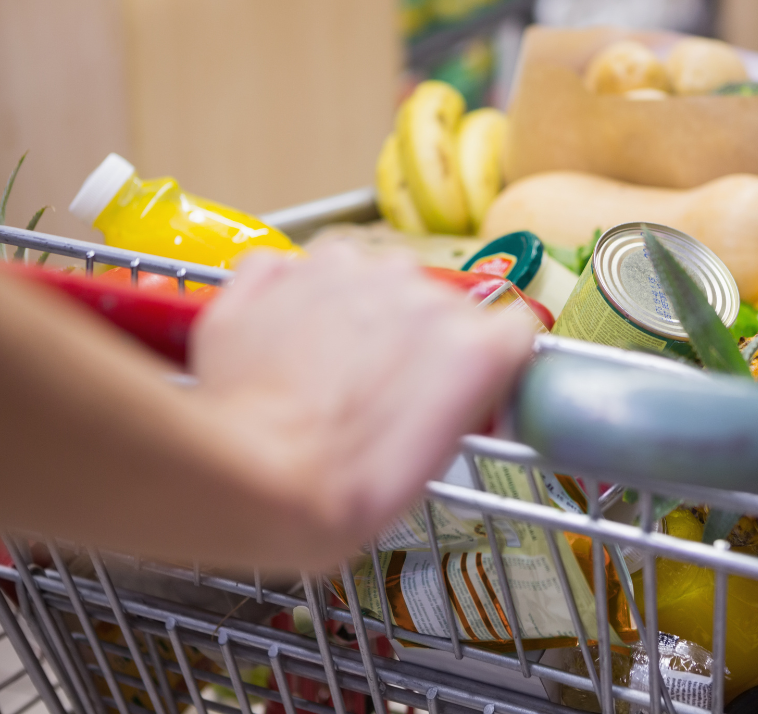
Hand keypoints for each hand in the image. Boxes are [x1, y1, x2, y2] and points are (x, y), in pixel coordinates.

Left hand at [190, 242, 535, 567]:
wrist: (249, 477)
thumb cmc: (340, 488)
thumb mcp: (435, 461)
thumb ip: (460, 398)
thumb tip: (456, 388)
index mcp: (469, 342)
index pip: (508, 332)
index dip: (484, 365)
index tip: (462, 391)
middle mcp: (415, 287)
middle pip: (435, 302)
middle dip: (416, 339)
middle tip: (382, 393)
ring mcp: (344, 269)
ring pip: (371, 278)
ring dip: (358, 311)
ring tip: (325, 372)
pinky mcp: (280, 268)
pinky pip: (303, 272)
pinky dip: (295, 299)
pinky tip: (282, 345)